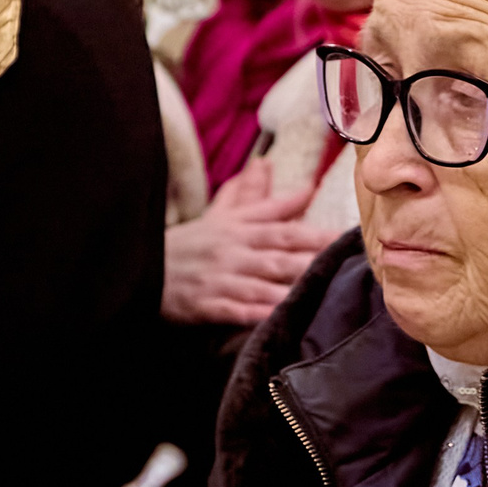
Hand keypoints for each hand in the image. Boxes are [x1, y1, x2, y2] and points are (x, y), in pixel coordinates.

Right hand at [163, 160, 334, 325]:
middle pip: (279, 257)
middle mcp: (233, 252)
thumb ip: (254, 198)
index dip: (317, 233)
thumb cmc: (189, 244)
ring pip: (262, 284)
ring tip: (323, 295)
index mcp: (240, 230)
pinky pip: (236, 311)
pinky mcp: (204, 305)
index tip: (348, 237)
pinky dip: (257, 315)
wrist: (139, 267)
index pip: (285, 229)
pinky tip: (279, 319)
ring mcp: (219, 279)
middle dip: (313, 261)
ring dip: (292, 289)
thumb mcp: (222, 217)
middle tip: (347, 267)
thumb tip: (272, 166)